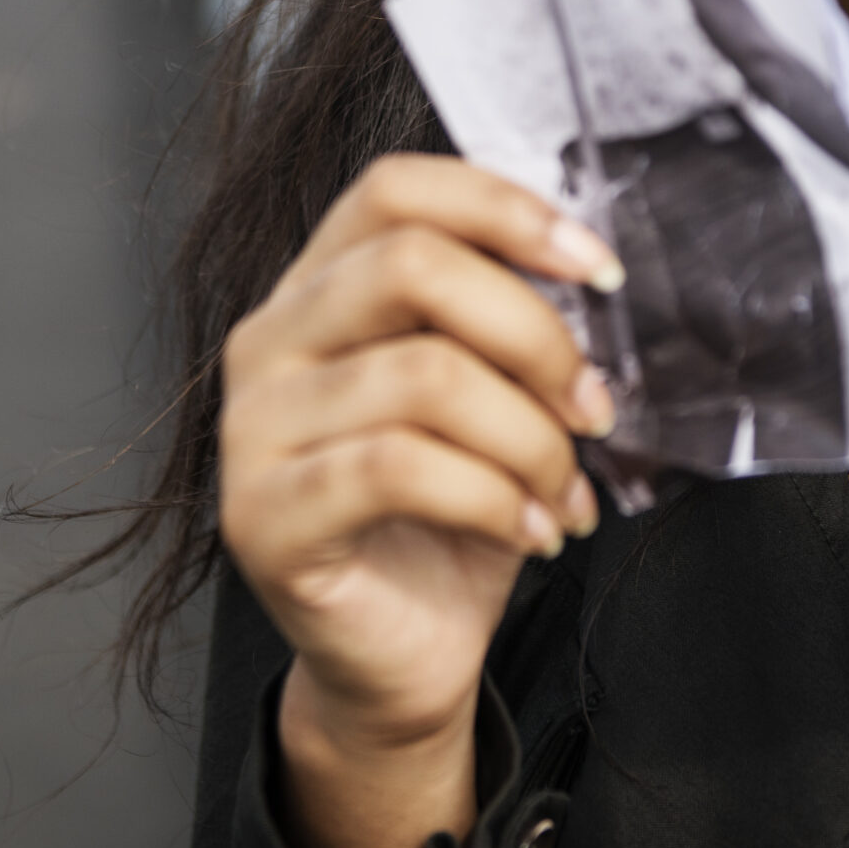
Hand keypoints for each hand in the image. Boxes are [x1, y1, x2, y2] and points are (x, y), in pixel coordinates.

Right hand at [218, 154, 619, 847]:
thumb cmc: (448, 517)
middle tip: (592, 404)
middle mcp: (269, 340)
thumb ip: (508, 322)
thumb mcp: (490, 396)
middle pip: (411, 264)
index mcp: (320, 288)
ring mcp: (252, 427)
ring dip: (530, 437)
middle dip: (533, 332)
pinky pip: (398, 469)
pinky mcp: (262, 514)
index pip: (395, 190)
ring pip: (423, 375)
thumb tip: (593, 275)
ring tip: (564, 489)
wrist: (403, 656)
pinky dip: (494, 498)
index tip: (596, 266)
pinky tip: (533, 530)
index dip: (503, 208)